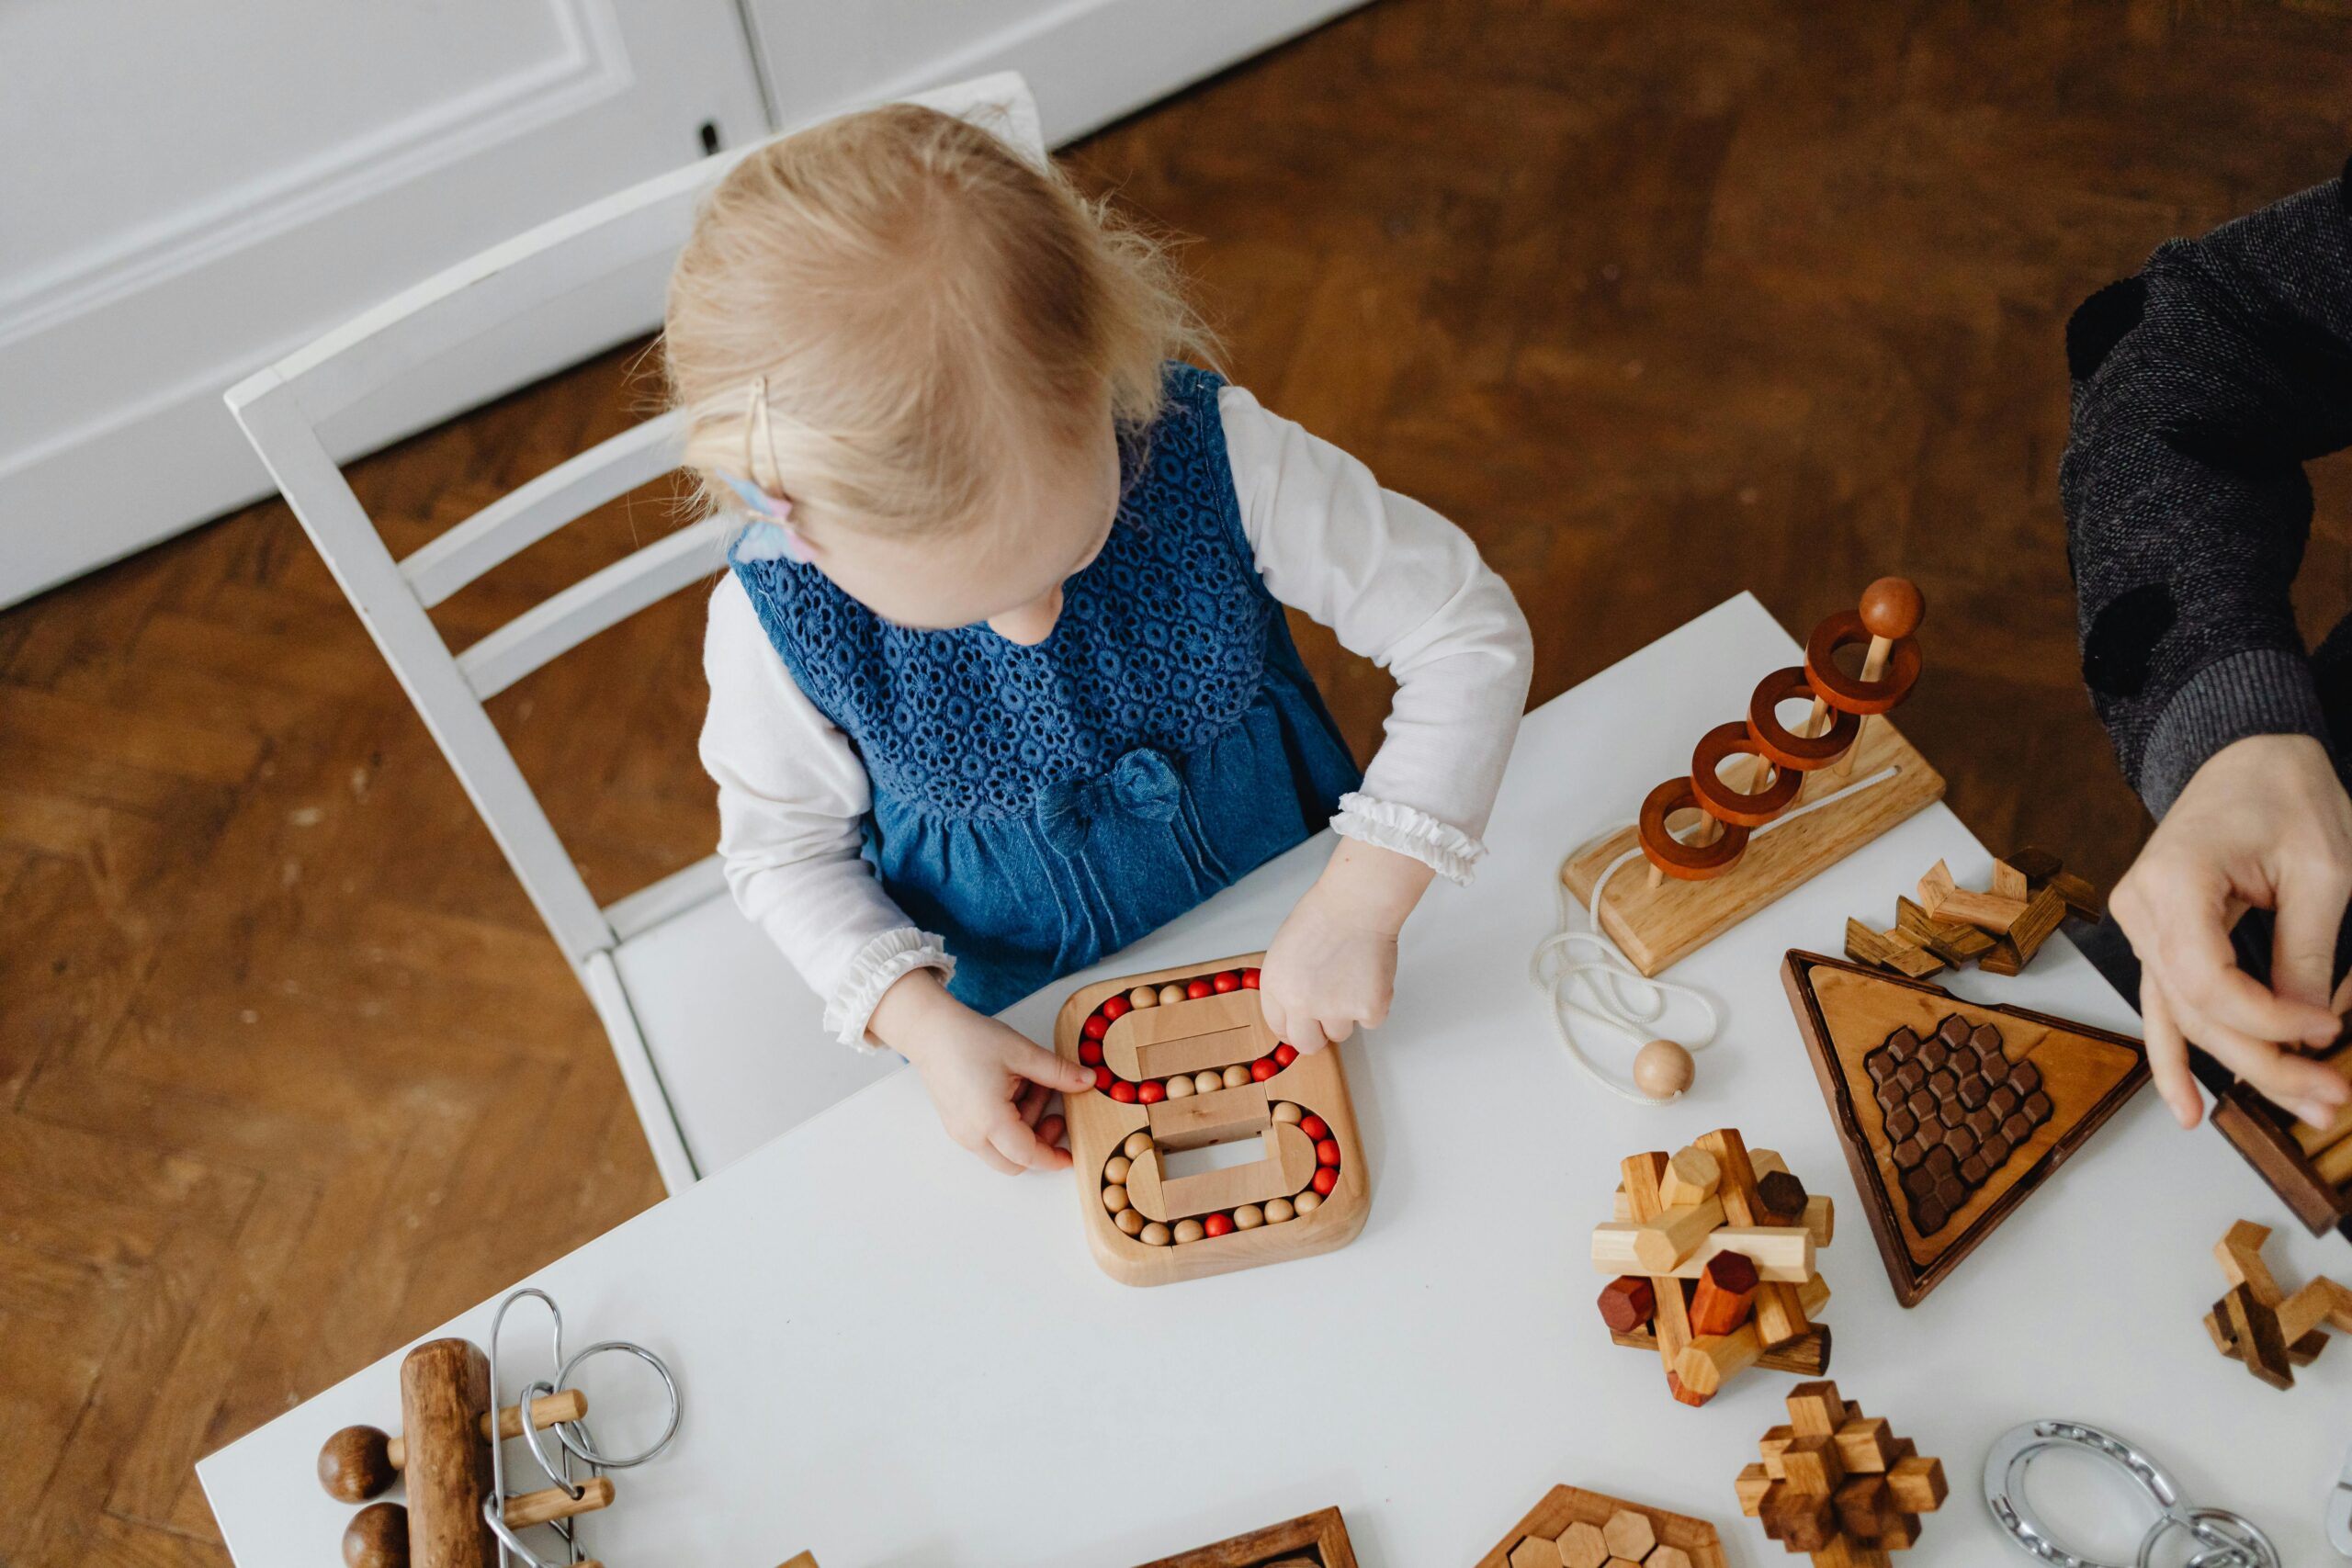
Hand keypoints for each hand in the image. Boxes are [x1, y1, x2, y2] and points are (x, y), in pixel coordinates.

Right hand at [868, 969, 1093, 1173]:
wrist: (930, 1030)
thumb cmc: (967, 1039)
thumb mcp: (1022, 1053)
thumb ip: (1058, 1073)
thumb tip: (1087, 1082)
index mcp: (989, 1121)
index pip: (1029, 1155)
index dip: (1053, 1158)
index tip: (1070, 1155)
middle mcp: (971, 1134)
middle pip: (1015, 1160)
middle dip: (1040, 1141)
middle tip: (1056, 1113)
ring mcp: (960, 1131)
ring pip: (1002, 1149)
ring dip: (1024, 1126)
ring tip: (1031, 1086)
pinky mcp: (956, 1123)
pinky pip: (988, 1136)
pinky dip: (1007, 1122)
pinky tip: (1013, 1089)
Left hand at [1258, 838, 1434, 1053]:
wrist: (1358, 904)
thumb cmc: (1325, 915)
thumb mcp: (1285, 950)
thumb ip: (1288, 983)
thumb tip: (1296, 1011)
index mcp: (1276, 987)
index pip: (1279, 1027)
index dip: (1292, 1028)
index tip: (1302, 1028)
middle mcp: (1301, 1004)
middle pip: (1307, 1044)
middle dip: (1318, 1036)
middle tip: (1329, 1018)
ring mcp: (1335, 1009)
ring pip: (1341, 1033)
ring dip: (1347, 1014)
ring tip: (1353, 977)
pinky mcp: (1368, 1009)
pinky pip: (1371, 1021)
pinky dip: (1374, 1003)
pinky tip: (1370, 974)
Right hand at [2111, 733, 2351, 1128]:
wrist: (2248, 752)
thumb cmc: (2286, 795)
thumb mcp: (2322, 870)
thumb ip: (2308, 953)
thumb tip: (2309, 1028)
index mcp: (2174, 879)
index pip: (2207, 980)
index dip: (2269, 1021)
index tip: (2331, 1029)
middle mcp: (2141, 907)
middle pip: (2194, 1010)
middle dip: (2264, 1061)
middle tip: (2330, 1100)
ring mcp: (2142, 922)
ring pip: (2182, 1015)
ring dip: (2237, 1068)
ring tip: (2297, 1109)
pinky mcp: (2158, 933)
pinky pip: (2165, 1002)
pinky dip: (2178, 1054)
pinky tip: (2190, 1106)